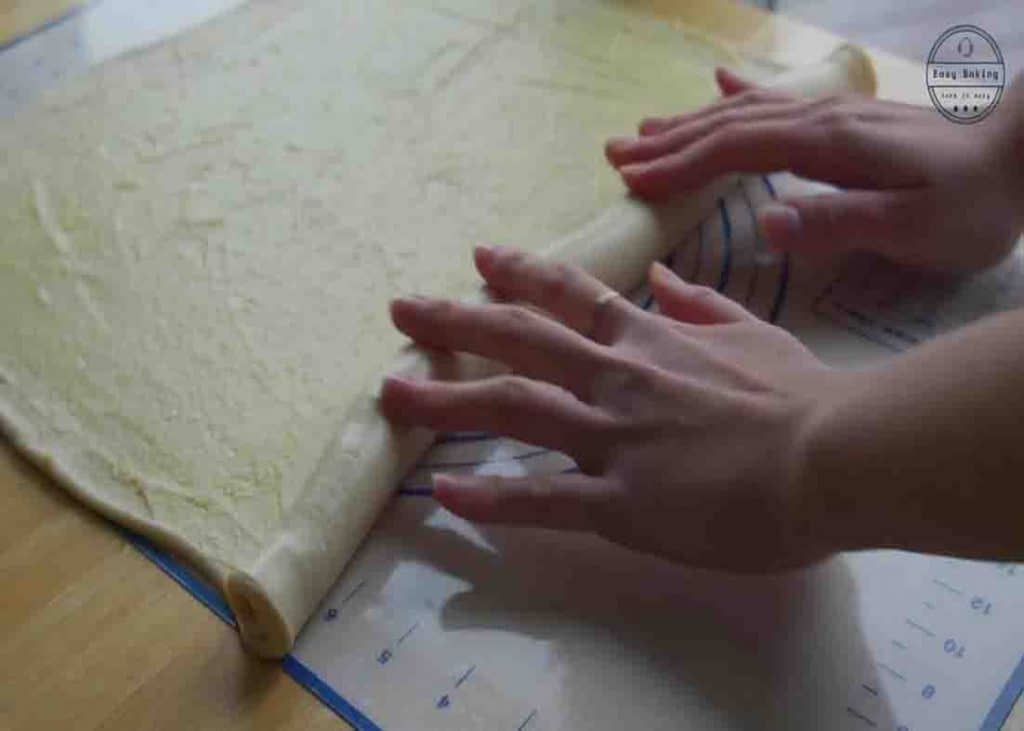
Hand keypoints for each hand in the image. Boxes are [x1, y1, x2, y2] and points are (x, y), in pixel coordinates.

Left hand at [380, 246, 843, 571]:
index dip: (520, 273)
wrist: (836, 455)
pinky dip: (492, 497)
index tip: (478, 257)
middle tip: (401, 310)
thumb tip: (666, 279)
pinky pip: (544, 499)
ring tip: (390, 392)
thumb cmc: (804, 398)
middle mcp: (617, 380)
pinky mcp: (624, 503)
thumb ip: (702, 306)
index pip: (570, 295)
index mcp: (650, 340)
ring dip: (445, 399)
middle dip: (454, 320)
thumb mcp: (755, 333)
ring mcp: (614, 440)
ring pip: (512, 411)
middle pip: (519, 341)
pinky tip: (445, 493)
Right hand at [605, 68, 1023, 271]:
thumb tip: (766, 224)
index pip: (735, 149)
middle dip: (667, 142)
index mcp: (826, 145)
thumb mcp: (916, 228)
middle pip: (727, 124)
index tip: (630, 183)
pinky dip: (738, 92)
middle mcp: (819, 119)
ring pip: (743, 110)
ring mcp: (831, 113)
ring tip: (641, 130)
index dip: (679, 166)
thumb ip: (841, 223)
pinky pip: (776, 99)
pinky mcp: (843, 118)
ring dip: (688, 122)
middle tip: (613, 155)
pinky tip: (717, 80)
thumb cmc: (974, 203)